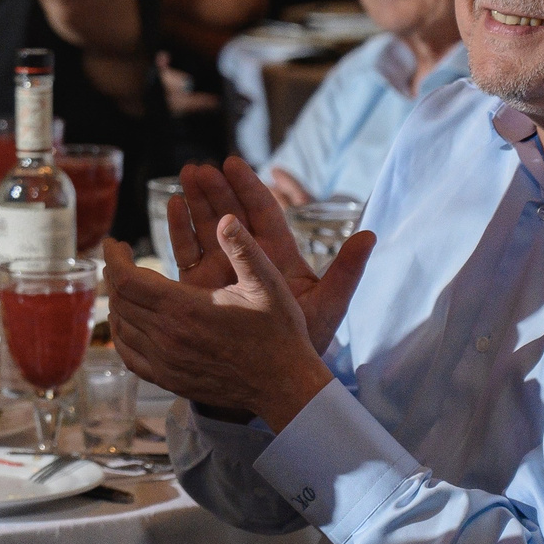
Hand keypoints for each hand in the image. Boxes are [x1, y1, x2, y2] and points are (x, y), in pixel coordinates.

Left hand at [105, 227, 334, 425]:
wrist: (283, 386)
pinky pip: (128, 356)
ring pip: (120, 327)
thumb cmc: (278, 332)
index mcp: (184, 307)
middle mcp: (167, 336)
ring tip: (126, 284)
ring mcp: (165, 361)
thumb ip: (244, 249)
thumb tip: (225, 218)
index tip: (114, 242)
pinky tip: (128, 322)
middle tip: (122, 258)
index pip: (126, 279)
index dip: (113, 257)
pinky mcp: (168, 380)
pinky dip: (121, 335)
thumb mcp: (268, 284)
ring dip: (117, 302)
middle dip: (114, 274)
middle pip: (119, 300)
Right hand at [160, 157, 371, 353]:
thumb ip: (347, 272)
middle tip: (200, 166)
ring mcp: (223, 271)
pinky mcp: (201, 287)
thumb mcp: (328, 306)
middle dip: (216, 188)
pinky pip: (188, 251)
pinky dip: (179, 228)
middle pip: (232, 214)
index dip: (248, 187)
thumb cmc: (303, 344)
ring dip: (196, 200)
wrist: (272, 379)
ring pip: (207, 228)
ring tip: (185, 173)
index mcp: (279, 257)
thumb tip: (371, 235)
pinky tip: (172, 205)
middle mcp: (249, 259)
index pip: (263, 213)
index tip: (232, 163)